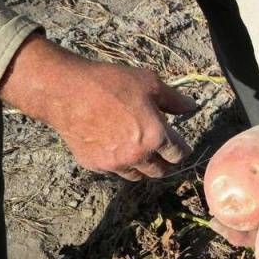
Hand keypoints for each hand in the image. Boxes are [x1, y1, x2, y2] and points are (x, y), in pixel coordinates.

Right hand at [0, 34, 195, 179]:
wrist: (65, 91)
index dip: (182, 149)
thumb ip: (174, 100)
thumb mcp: (149, 83)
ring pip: (138, 175)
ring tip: (140, 151)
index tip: (180, 145)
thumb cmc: (110, 83)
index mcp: (156, 137)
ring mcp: (115, 163)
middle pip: (160, 171)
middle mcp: (138, 156)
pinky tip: (115, 147)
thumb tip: (192, 107)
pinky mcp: (95, 165)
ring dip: (143, 166)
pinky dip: (119, 163)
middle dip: (164, 161)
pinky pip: (114, 171)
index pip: (178, 154)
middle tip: (161, 150)